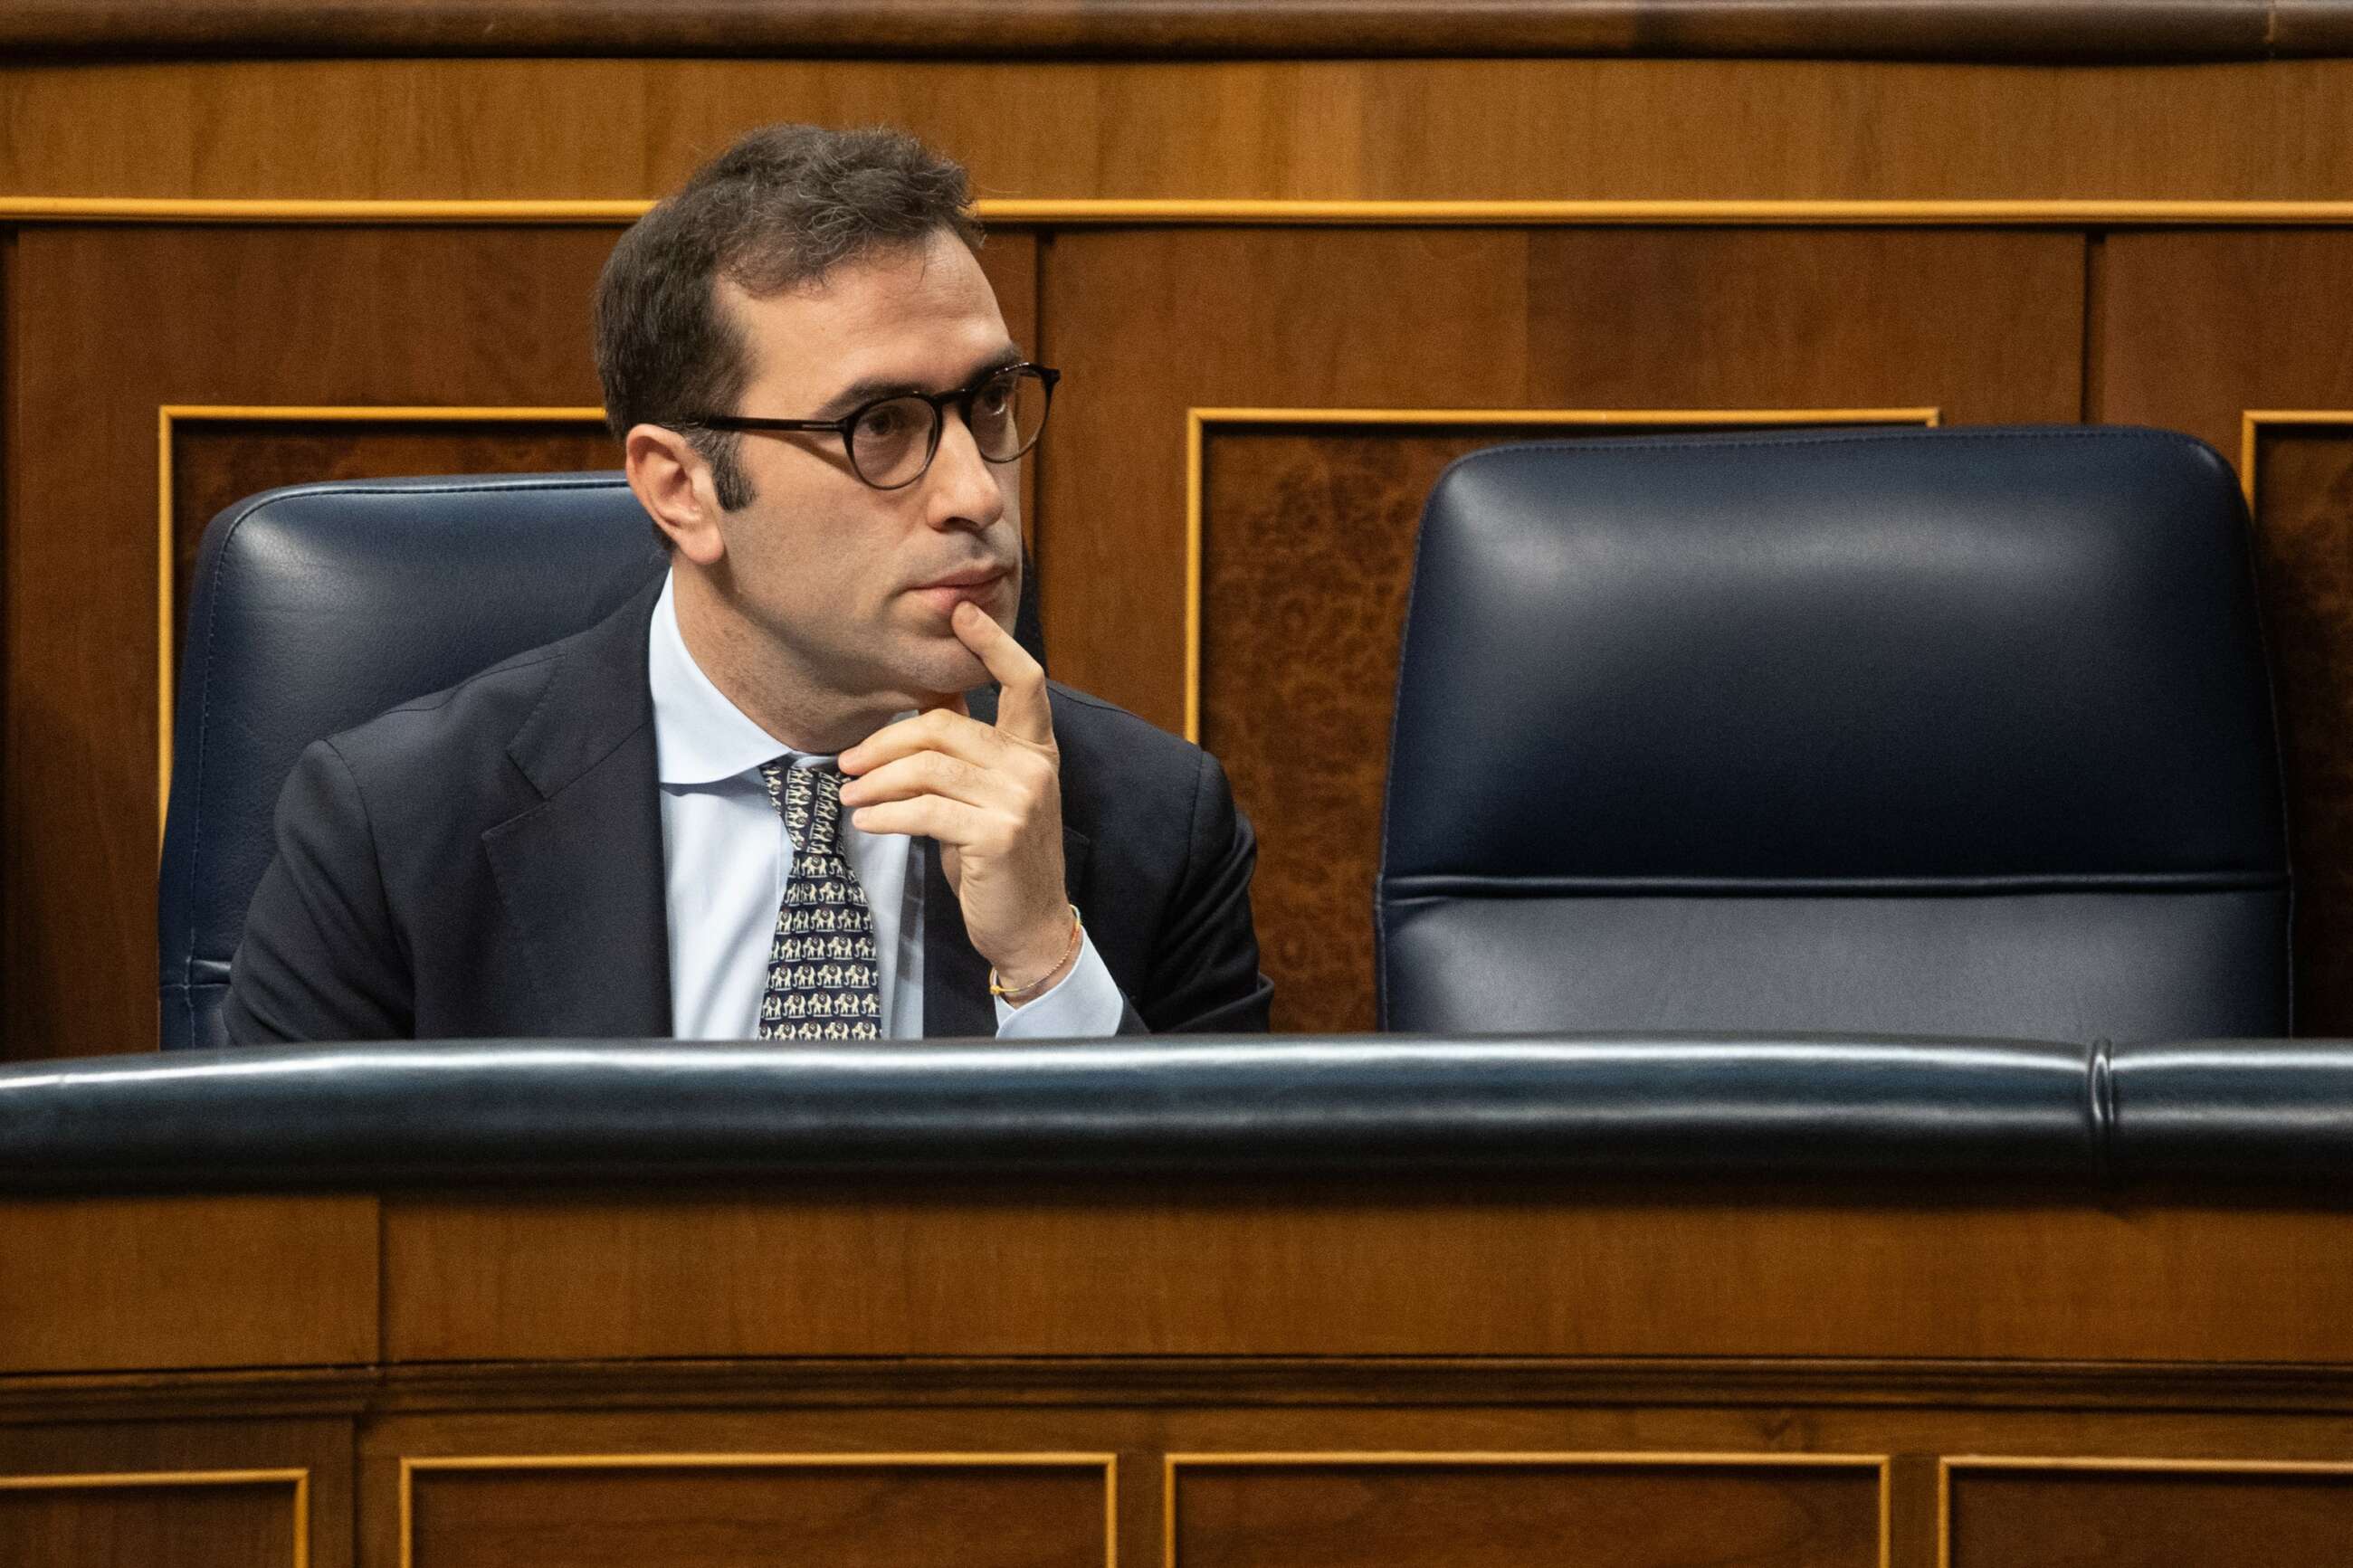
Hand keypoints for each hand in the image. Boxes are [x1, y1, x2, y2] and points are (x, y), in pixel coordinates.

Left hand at [837, 600, 1072, 990]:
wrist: (1031, 928)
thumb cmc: (1001, 861)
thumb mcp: (989, 796)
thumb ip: (970, 749)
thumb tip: (937, 698)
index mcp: (1037, 751)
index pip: (1024, 681)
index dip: (993, 643)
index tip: (961, 611)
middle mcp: (1033, 768)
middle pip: (945, 728)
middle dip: (885, 743)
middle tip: (847, 762)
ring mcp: (1019, 800)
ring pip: (928, 769)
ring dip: (876, 781)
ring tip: (848, 795)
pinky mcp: (997, 835)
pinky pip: (926, 810)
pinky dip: (886, 814)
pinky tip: (865, 819)